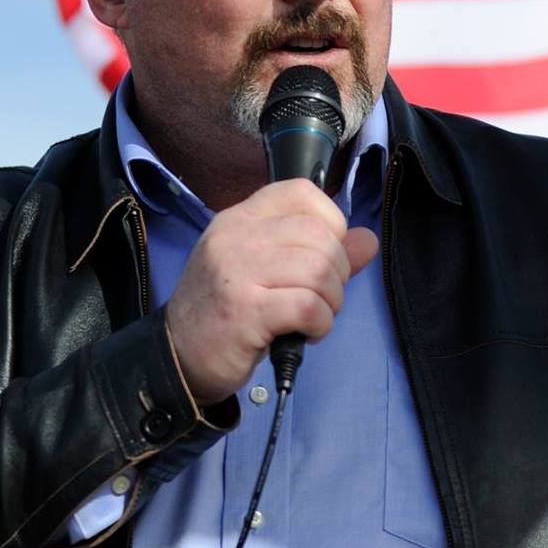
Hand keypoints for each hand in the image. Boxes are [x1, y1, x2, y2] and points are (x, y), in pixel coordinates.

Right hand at [165, 180, 378, 402]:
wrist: (179, 355)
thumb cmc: (229, 309)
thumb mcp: (269, 270)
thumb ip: (321, 252)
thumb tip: (368, 240)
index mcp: (241, 218)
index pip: (301, 192)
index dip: (331, 222)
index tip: (324, 255)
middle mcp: (236, 236)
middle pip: (320, 235)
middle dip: (338, 272)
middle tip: (321, 297)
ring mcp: (237, 271)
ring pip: (319, 270)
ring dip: (331, 301)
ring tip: (314, 316)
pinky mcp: (245, 310)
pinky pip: (308, 306)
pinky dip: (321, 324)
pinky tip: (307, 332)